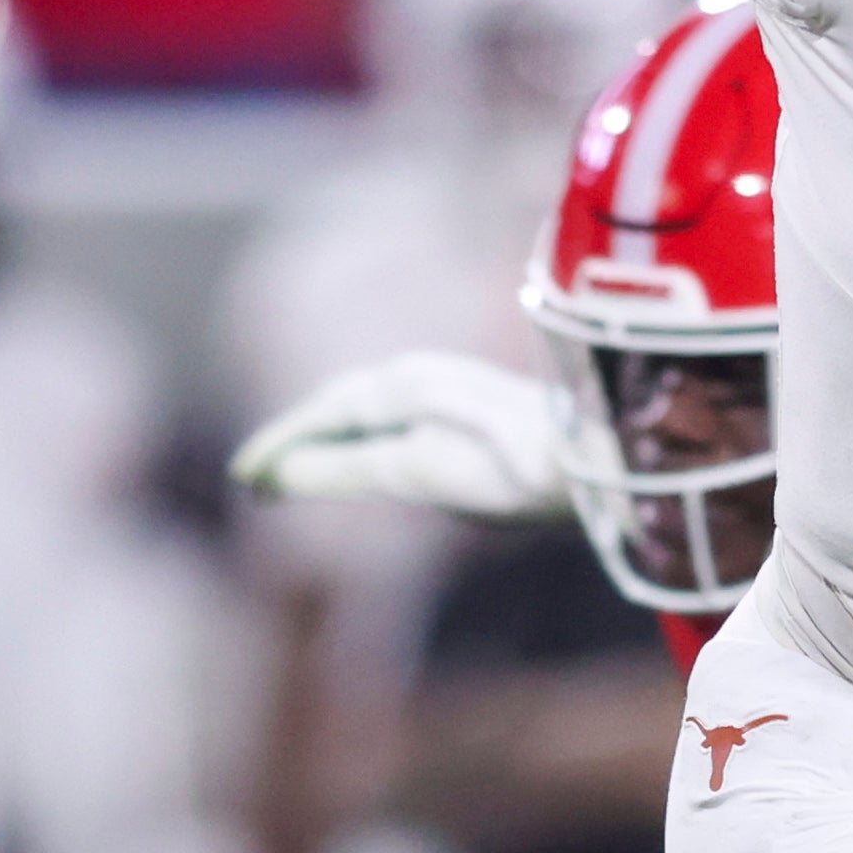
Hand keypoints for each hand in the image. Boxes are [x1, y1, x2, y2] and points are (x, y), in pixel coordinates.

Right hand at [229, 352, 573, 520]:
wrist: (606, 452)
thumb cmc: (522, 468)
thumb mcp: (425, 473)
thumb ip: (353, 468)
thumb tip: (284, 472)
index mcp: (401, 386)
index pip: (321, 417)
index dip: (280, 448)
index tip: (245, 478)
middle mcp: (417, 373)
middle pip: (336, 406)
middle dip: (293, 440)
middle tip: (253, 479)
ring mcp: (444, 383)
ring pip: (362, 407)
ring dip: (324, 435)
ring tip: (292, 470)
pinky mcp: (469, 402)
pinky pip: (390, 414)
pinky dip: (358, 436)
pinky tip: (361, 455)